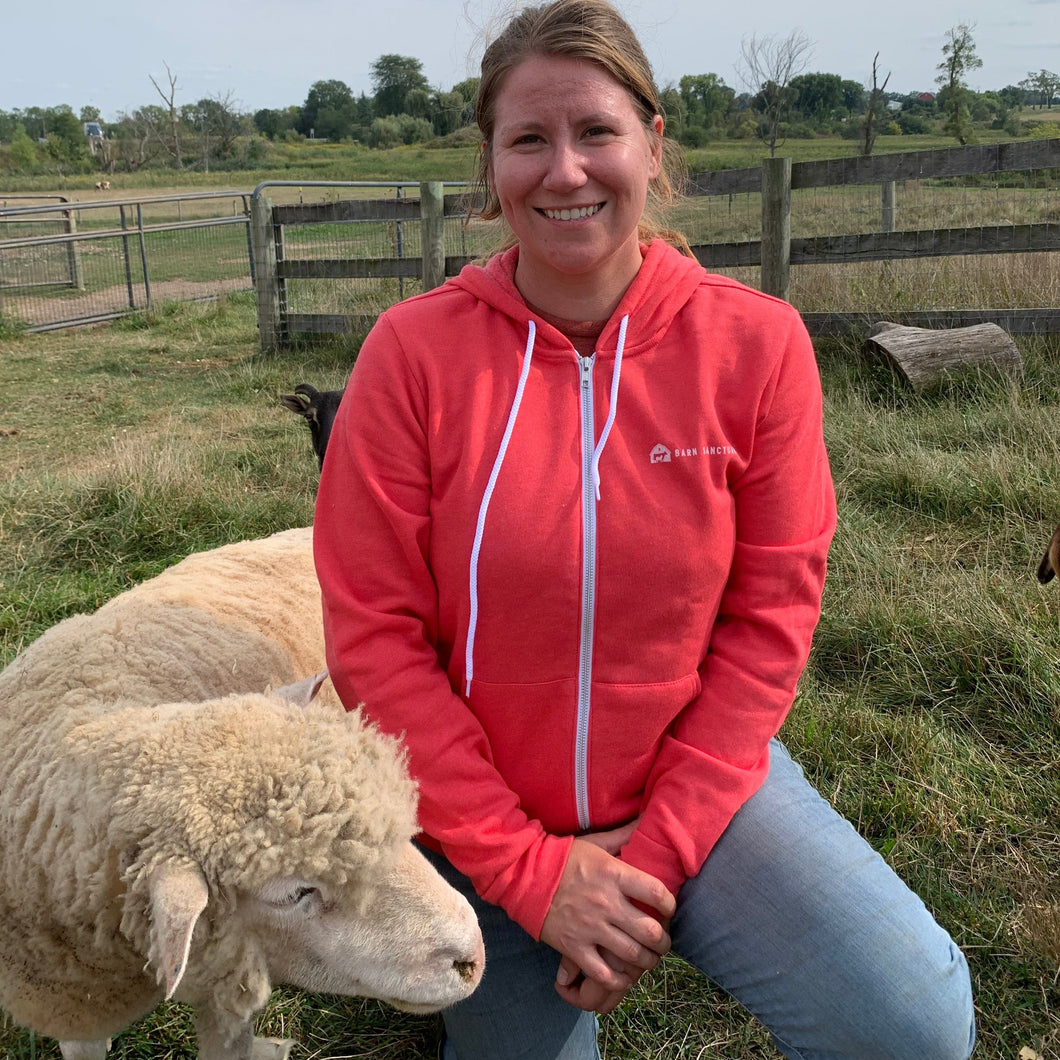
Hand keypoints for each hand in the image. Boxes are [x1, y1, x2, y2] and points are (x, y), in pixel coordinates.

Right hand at [540, 822, 673, 1001]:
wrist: (524, 874)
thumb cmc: (564, 857)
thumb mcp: (596, 842)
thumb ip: (624, 835)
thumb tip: (646, 817)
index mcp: (614, 875)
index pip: (657, 893)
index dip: (670, 905)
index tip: (668, 910)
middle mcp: (606, 903)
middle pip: (650, 932)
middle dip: (663, 942)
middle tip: (663, 943)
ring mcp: (591, 928)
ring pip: (632, 955)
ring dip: (647, 961)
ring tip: (648, 959)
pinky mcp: (574, 947)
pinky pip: (604, 974)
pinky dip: (618, 980)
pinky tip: (623, 976)